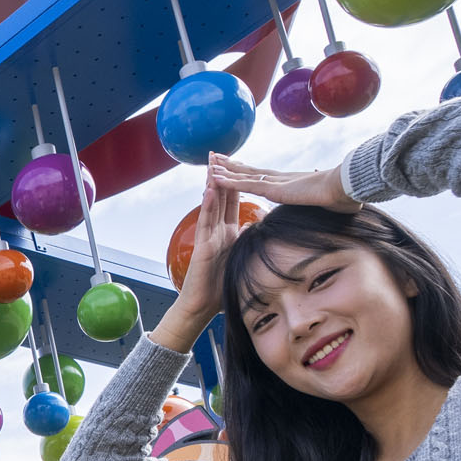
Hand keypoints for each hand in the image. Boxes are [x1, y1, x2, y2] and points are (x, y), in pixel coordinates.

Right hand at [156, 168, 248, 347]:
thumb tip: (259, 231)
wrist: (201, 308)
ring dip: (212, 182)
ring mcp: (208, 237)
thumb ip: (247, 244)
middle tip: (219, 151)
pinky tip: (210, 189)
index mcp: (228, 233)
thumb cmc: (219, 288)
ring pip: (211, 205)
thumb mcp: (241, 261)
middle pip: (220, 197)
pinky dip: (208, 205)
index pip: (233, 202)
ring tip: (212, 162)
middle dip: (221, 174)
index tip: (239, 162)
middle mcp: (217, 231)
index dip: (237, 181)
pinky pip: (206, 222)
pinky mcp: (203, 247)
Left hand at [207, 153, 357, 212]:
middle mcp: (278, 179)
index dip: (246, 171)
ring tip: (208, 163)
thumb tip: (333, 206)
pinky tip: (215, 178)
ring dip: (224, 170)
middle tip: (214, 157)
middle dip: (230, 165)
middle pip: (248, 170)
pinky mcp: (273, 189)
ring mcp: (274, 183)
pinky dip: (229, 181)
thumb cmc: (340, 196)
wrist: (345, 189)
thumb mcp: (326, 203)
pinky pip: (245, 185)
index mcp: (288, 183)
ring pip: (243, 175)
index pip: (261, 175)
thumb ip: (322, 203)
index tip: (234, 165)